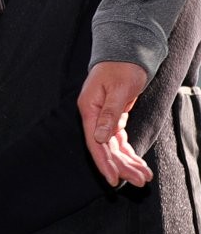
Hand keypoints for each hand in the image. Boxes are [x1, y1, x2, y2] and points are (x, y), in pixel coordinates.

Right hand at [77, 61, 151, 186]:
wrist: (128, 52)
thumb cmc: (123, 67)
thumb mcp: (119, 89)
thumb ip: (109, 114)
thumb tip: (98, 138)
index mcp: (89, 108)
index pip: (94, 142)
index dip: (104, 162)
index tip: (113, 179)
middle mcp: (93, 116)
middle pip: (105, 148)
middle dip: (122, 166)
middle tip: (140, 181)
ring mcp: (102, 118)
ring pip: (113, 147)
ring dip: (127, 162)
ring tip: (144, 177)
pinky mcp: (113, 118)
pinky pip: (119, 140)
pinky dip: (128, 152)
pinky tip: (138, 164)